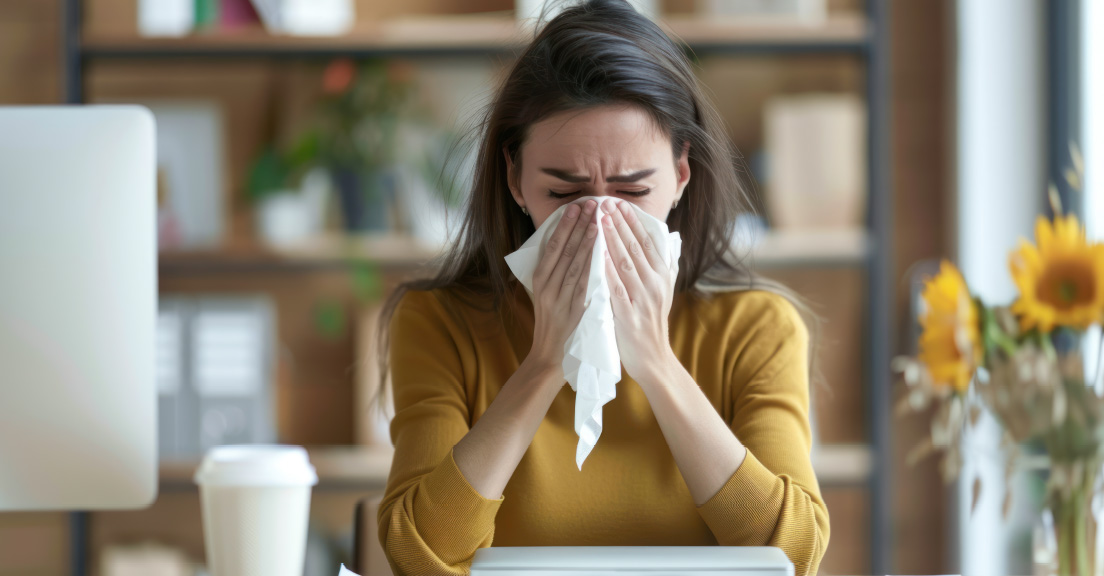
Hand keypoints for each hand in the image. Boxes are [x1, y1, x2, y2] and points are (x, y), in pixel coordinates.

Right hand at [526, 199, 598, 380]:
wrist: (547, 357)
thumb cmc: (551, 323)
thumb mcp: (547, 294)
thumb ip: (556, 272)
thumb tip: (568, 244)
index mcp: (539, 279)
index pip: (552, 246)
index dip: (564, 225)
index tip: (575, 206)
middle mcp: (547, 286)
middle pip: (563, 250)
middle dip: (577, 226)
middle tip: (590, 204)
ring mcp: (559, 299)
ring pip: (573, 265)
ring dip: (586, 241)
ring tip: (597, 221)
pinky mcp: (573, 312)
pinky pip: (583, 286)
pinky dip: (592, 268)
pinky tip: (601, 253)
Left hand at [600, 199, 678, 382]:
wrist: (653, 359)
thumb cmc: (652, 323)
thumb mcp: (664, 292)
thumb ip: (666, 266)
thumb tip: (669, 240)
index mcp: (662, 276)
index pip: (647, 242)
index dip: (633, 222)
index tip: (620, 204)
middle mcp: (655, 284)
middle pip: (635, 247)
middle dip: (619, 223)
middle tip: (605, 203)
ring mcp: (642, 299)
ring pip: (625, 262)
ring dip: (612, 239)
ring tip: (599, 219)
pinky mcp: (628, 314)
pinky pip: (615, 287)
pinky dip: (606, 268)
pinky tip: (597, 253)